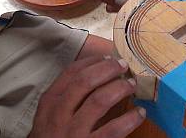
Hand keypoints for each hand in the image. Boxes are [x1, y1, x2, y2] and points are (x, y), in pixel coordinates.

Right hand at [28, 56, 145, 137]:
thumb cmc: (49, 137)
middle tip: (122, 65)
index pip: (71, 73)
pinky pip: (114, 130)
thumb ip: (62, 97)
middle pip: (85, 81)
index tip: (105, 57)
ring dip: (119, 89)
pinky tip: (139, 113)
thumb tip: (92, 76)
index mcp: (50, 101)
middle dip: (107, 69)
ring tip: (131, 85)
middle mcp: (59, 113)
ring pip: (100, 100)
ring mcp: (74, 130)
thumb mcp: (47, 115)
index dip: (91, 61)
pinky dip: (130, 119)